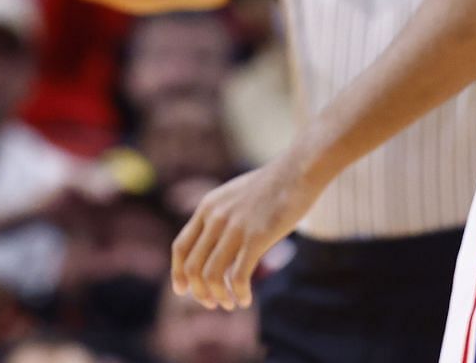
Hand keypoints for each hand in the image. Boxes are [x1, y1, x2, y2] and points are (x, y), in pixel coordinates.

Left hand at [170, 155, 316, 309]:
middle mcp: (215, 217)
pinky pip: (238, 276)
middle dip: (199, 292)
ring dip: (219, 297)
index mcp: (207, 207)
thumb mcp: (234, 196)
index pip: (180, 247)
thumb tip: (214, 243)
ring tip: (231, 304)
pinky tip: (246, 299)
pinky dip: (239, 293)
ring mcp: (235, 227)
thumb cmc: (270, 186)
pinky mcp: (256, 237)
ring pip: (212, 276)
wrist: (296, 171)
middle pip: (193, 267)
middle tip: (213, 304)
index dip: (178, 273)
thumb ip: (220, 216)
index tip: (184, 290)